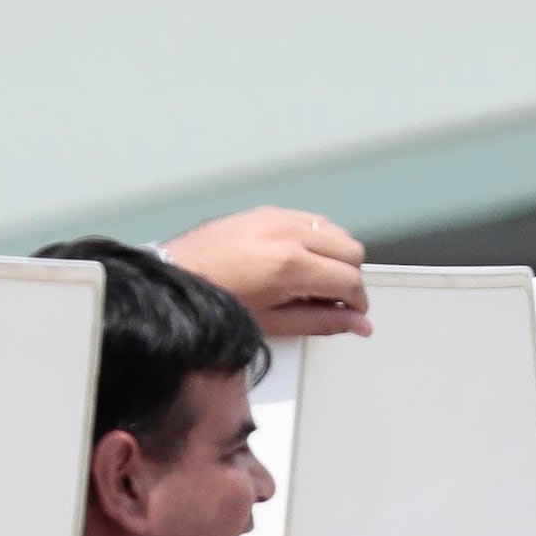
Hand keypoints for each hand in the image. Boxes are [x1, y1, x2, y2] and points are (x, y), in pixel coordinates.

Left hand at [158, 206, 371, 339]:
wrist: (177, 278)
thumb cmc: (217, 303)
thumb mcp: (274, 323)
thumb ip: (323, 321)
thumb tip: (358, 324)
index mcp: (289, 266)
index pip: (350, 280)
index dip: (358, 302)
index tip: (353, 313)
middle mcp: (287, 234)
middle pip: (352, 250)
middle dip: (351, 277)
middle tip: (335, 299)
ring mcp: (277, 218)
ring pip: (336, 231)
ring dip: (337, 256)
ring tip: (317, 280)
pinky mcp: (267, 212)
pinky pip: (312, 220)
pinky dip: (318, 239)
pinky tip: (302, 259)